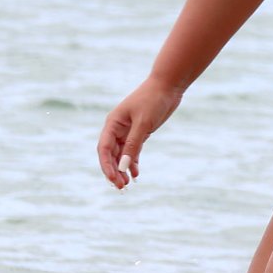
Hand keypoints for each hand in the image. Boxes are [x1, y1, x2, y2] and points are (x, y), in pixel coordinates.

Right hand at [97, 75, 182, 189]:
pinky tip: (136, 173)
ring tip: (127, 184)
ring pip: (122, 154)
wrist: (168, 86)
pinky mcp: (140, 132)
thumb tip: (123, 166)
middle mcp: (117, 127)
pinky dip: (133, 162)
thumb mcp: (143, 123)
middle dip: (113, 170)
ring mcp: (128, 130)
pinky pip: (133, 150)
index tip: (113, 179)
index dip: (106, 166)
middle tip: (121, 187)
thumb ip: (133, 144)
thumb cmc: (153, 100)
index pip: (104, 149)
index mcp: (113, 123)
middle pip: (111, 154)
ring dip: (123, 169)